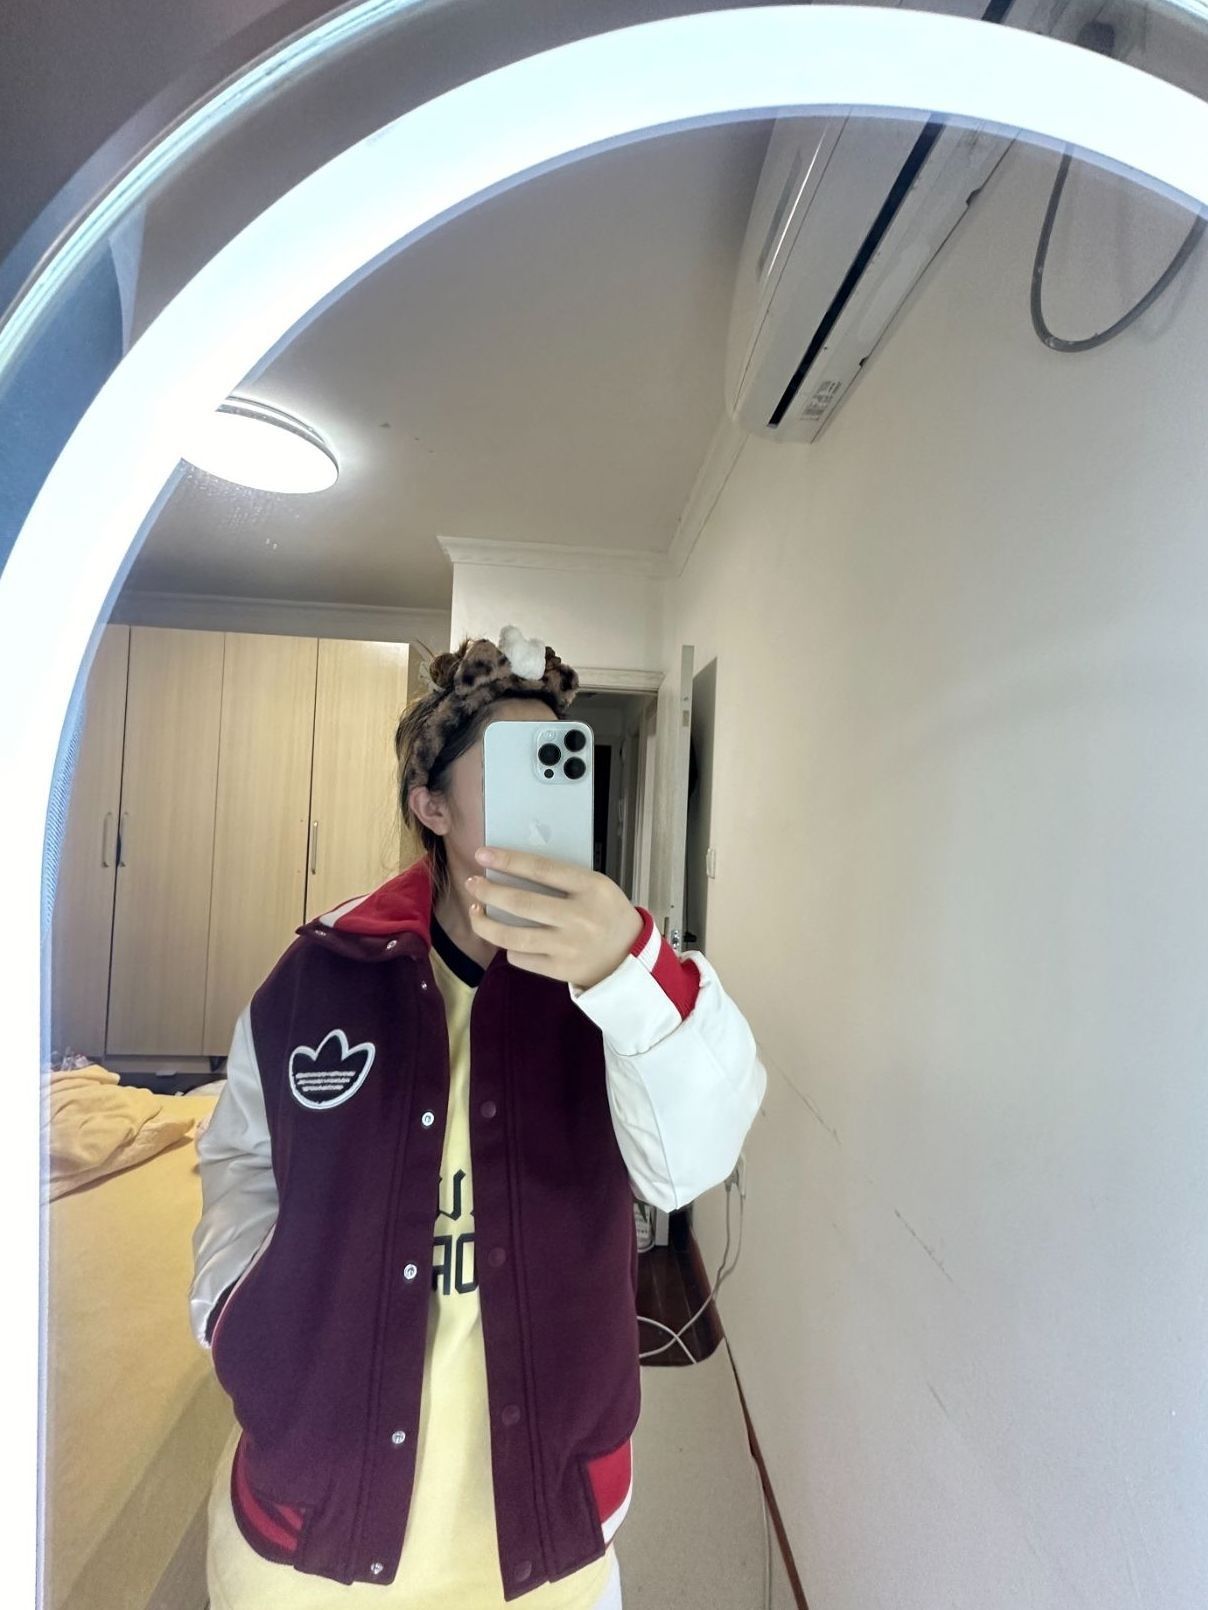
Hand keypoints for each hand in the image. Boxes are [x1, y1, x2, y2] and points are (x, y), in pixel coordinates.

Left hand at [466, 847, 643, 989]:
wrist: (631, 958)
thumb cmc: (608, 915)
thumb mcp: (596, 887)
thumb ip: (562, 880)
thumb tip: (512, 871)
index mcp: (591, 888)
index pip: (541, 869)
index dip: (508, 861)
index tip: (483, 855)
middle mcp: (579, 917)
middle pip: (521, 904)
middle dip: (488, 892)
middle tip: (472, 883)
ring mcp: (568, 947)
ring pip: (513, 936)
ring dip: (485, 923)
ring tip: (475, 912)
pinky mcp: (561, 970)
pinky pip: (520, 958)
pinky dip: (508, 947)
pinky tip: (507, 939)